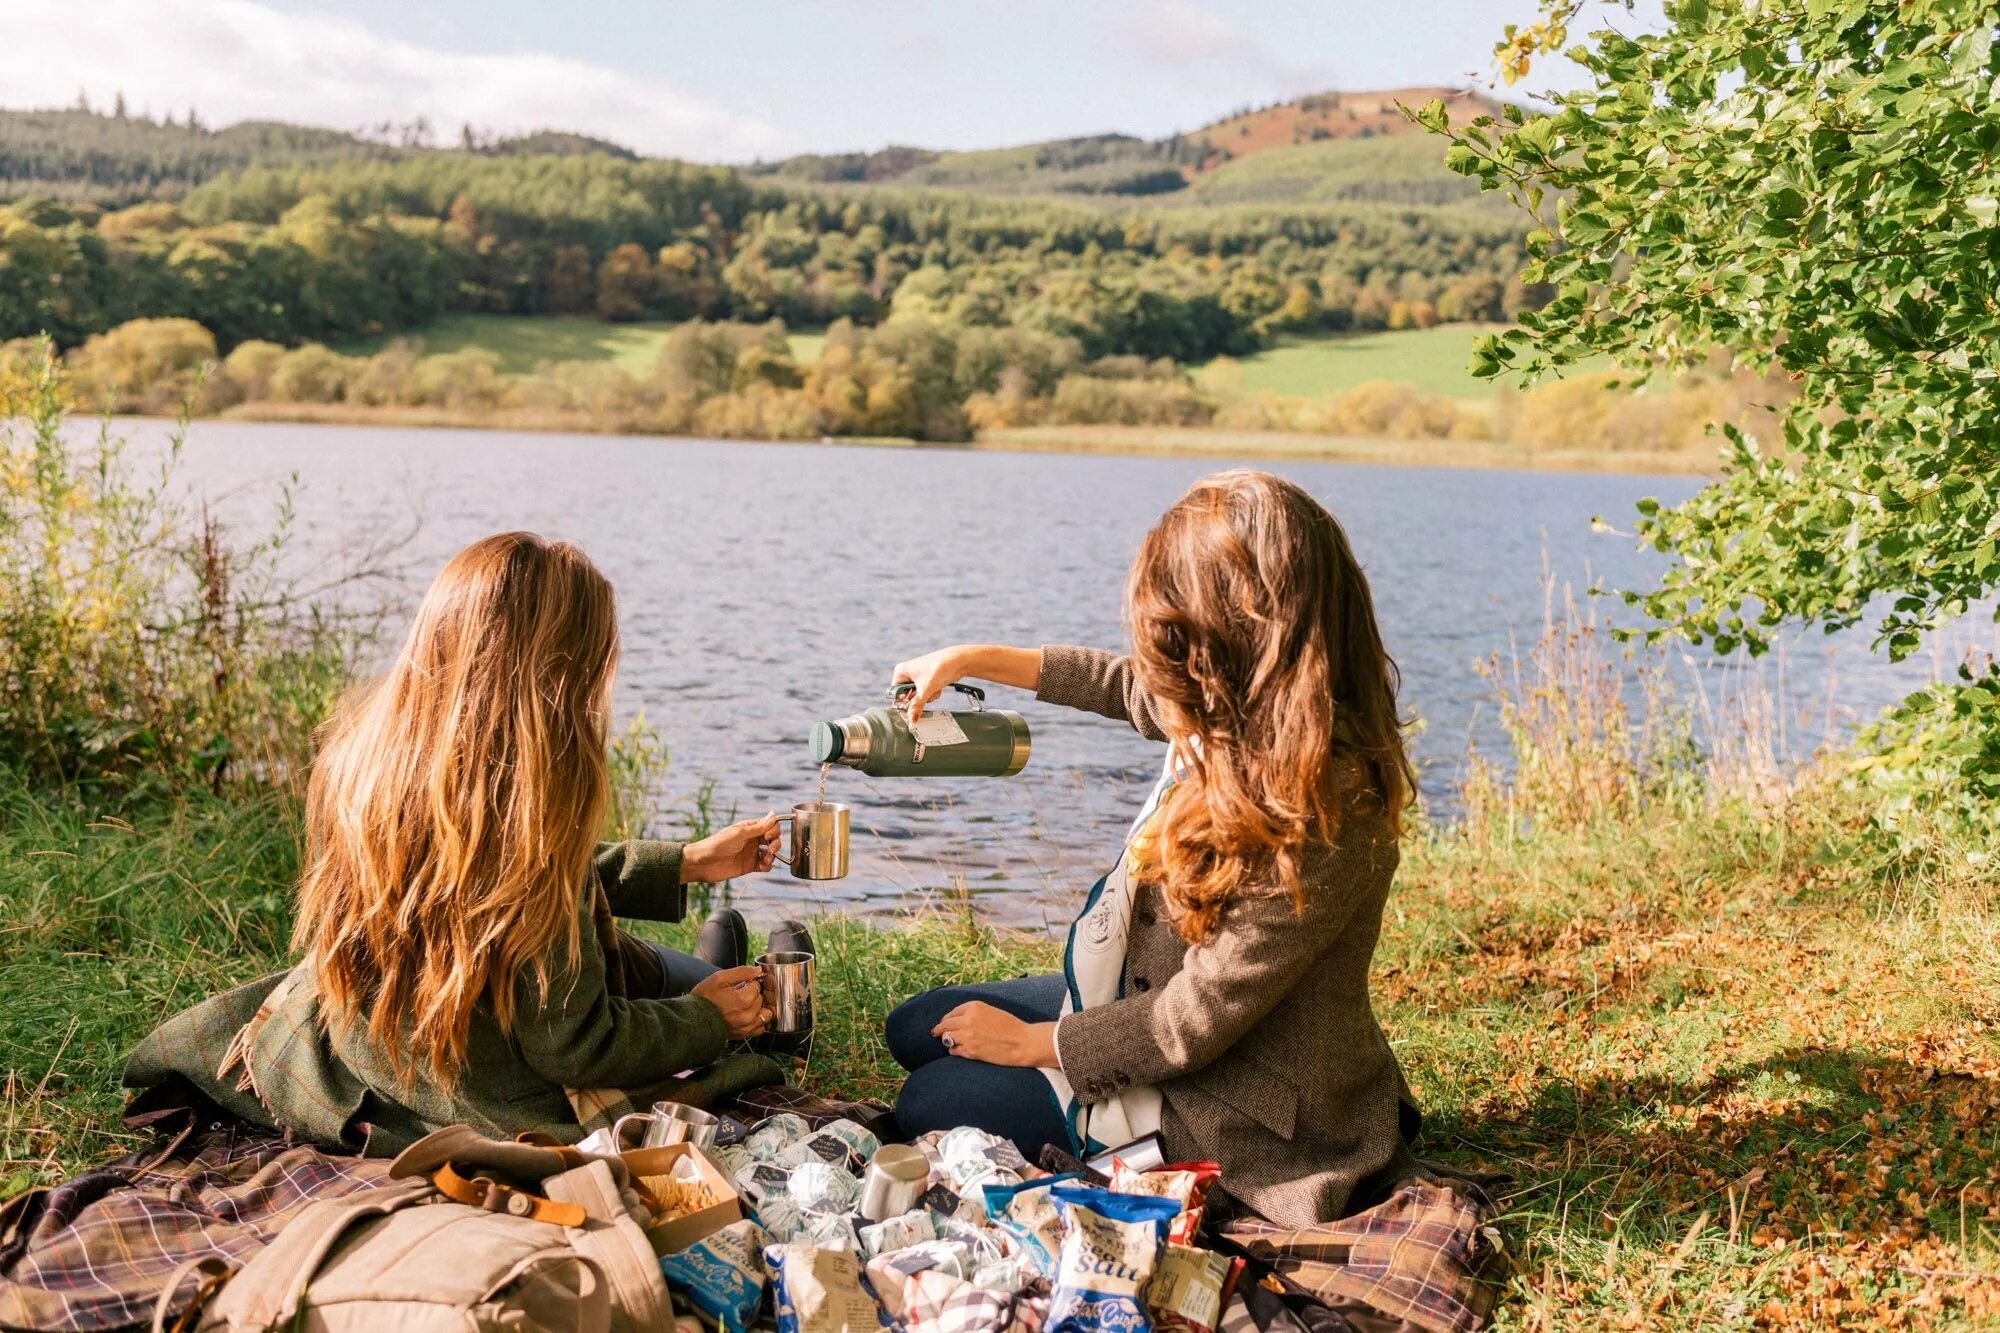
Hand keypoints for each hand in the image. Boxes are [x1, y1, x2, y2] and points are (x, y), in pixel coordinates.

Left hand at [682, 813, 779, 883]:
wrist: (702, 863)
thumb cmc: (717, 844)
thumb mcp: (739, 834)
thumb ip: (758, 827)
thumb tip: (773, 814)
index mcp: (750, 828)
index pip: (770, 825)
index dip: (774, 830)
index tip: (768, 836)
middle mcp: (752, 839)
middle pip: (773, 839)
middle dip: (776, 844)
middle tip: (770, 850)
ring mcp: (751, 853)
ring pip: (771, 853)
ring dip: (773, 856)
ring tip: (766, 860)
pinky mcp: (750, 866)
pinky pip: (765, 865)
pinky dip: (768, 866)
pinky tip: (762, 866)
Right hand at [692, 965, 770, 1038]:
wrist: (692, 1019)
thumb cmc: (703, 999)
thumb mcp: (718, 978)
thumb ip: (741, 972)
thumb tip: (757, 970)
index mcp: (742, 1000)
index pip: (757, 986)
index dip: (749, 983)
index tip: (741, 984)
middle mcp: (746, 1015)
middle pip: (761, 999)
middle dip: (753, 995)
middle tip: (740, 993)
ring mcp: (745, 1027)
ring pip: (765, 1014)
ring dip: (759, 1008)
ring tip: (746, 1005)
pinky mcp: (743, 1034)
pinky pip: (760, 1028)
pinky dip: (758, 1021)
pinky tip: (749, 1016)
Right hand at [892, 646, 973, 720]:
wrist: (959, 660)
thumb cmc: (939, 668)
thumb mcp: (925, 690)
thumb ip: (917, 706)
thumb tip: (912, 720)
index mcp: (900, 671)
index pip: (895, 693)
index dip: (904, 701)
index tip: (912, 706)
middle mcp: (907, 672)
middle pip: (907, 695)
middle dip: (918, 698)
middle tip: (925, 694)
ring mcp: (918, 676)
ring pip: (918, 695)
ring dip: (927, 696)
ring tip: (934, 688)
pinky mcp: (927, 679)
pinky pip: (926, 692)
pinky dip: (932, 692)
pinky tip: (938, 687)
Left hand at [932, 1001, 1057, 1067]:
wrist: (1023, 1042)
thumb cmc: (1011, 1027)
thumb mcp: (991, 1012)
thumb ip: (974, 1014)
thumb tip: (957, 1020)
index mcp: (974, 1006)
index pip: (952, 1012)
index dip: (947, 1019)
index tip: (944, 1022)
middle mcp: (968, 1019)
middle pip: (945, 1024)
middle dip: (939, 1029)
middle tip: (934, 1032)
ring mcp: (967, 1036)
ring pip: (947, 1038)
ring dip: (947, 1040)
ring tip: (947, 1042)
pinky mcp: (970, 1051)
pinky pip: (954, 1051)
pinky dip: (954, 1051)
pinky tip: (957, 1051)